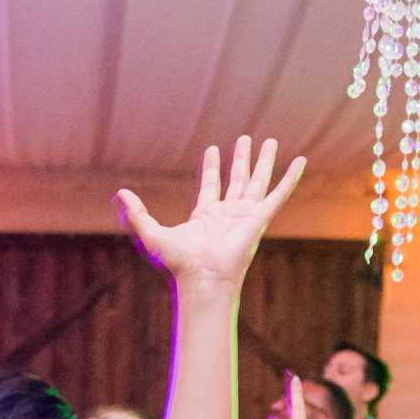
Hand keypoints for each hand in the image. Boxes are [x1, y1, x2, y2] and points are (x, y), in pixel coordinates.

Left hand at [116, 135, 305, 287]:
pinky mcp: (260, 218)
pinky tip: (301, 161)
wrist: (202, 279)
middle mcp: (228, 215)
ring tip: (268, 141)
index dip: (212, 168)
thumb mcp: (150, 233)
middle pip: (237, 180)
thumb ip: (135, 214)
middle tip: (245, 139)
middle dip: (241, 160)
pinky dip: (291, 178)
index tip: (213, 150)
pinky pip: (279, 194)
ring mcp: (245, 216)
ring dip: (263, 161)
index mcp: (206, 217)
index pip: (211, 186)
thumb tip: (118, 194)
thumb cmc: (178, 264)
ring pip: (257, 181)